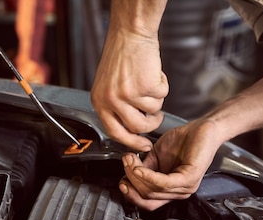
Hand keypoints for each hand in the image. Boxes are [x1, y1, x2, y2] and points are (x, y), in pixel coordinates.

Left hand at [91, 28, 168, 151]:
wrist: (130, 32)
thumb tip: (130, 130)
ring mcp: (128, 93)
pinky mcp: (145, 86)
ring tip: (151, 85)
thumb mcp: (108, 85)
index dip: (131, 142)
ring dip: (157, 100)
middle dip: (152, 125)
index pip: (115, 133)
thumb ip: (115, 107)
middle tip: (156, 117)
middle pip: (137, 128)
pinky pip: (162, 95)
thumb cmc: (121, 55)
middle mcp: (111, 99)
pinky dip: (162, 85)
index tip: (143, 145)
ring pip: (153, 112)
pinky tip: (153, 73)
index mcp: (99, 101)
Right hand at [118, 119, 224, 209]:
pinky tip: (139, 168)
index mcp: (170, 190)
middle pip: (147, 196)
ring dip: (136, 176)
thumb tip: (128, 174)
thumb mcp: (155, 156)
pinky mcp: (190, 178)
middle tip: (126, 163)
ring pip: (153, 190)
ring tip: (130, 161)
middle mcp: (178, 192)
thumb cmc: (183, 140)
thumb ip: (143, 168)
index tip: (121, 182)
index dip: (131, 195)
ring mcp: (185, 187)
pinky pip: (164, 183)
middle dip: (131, 180)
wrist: (203, 128)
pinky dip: (148, 176)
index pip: (147, 202)